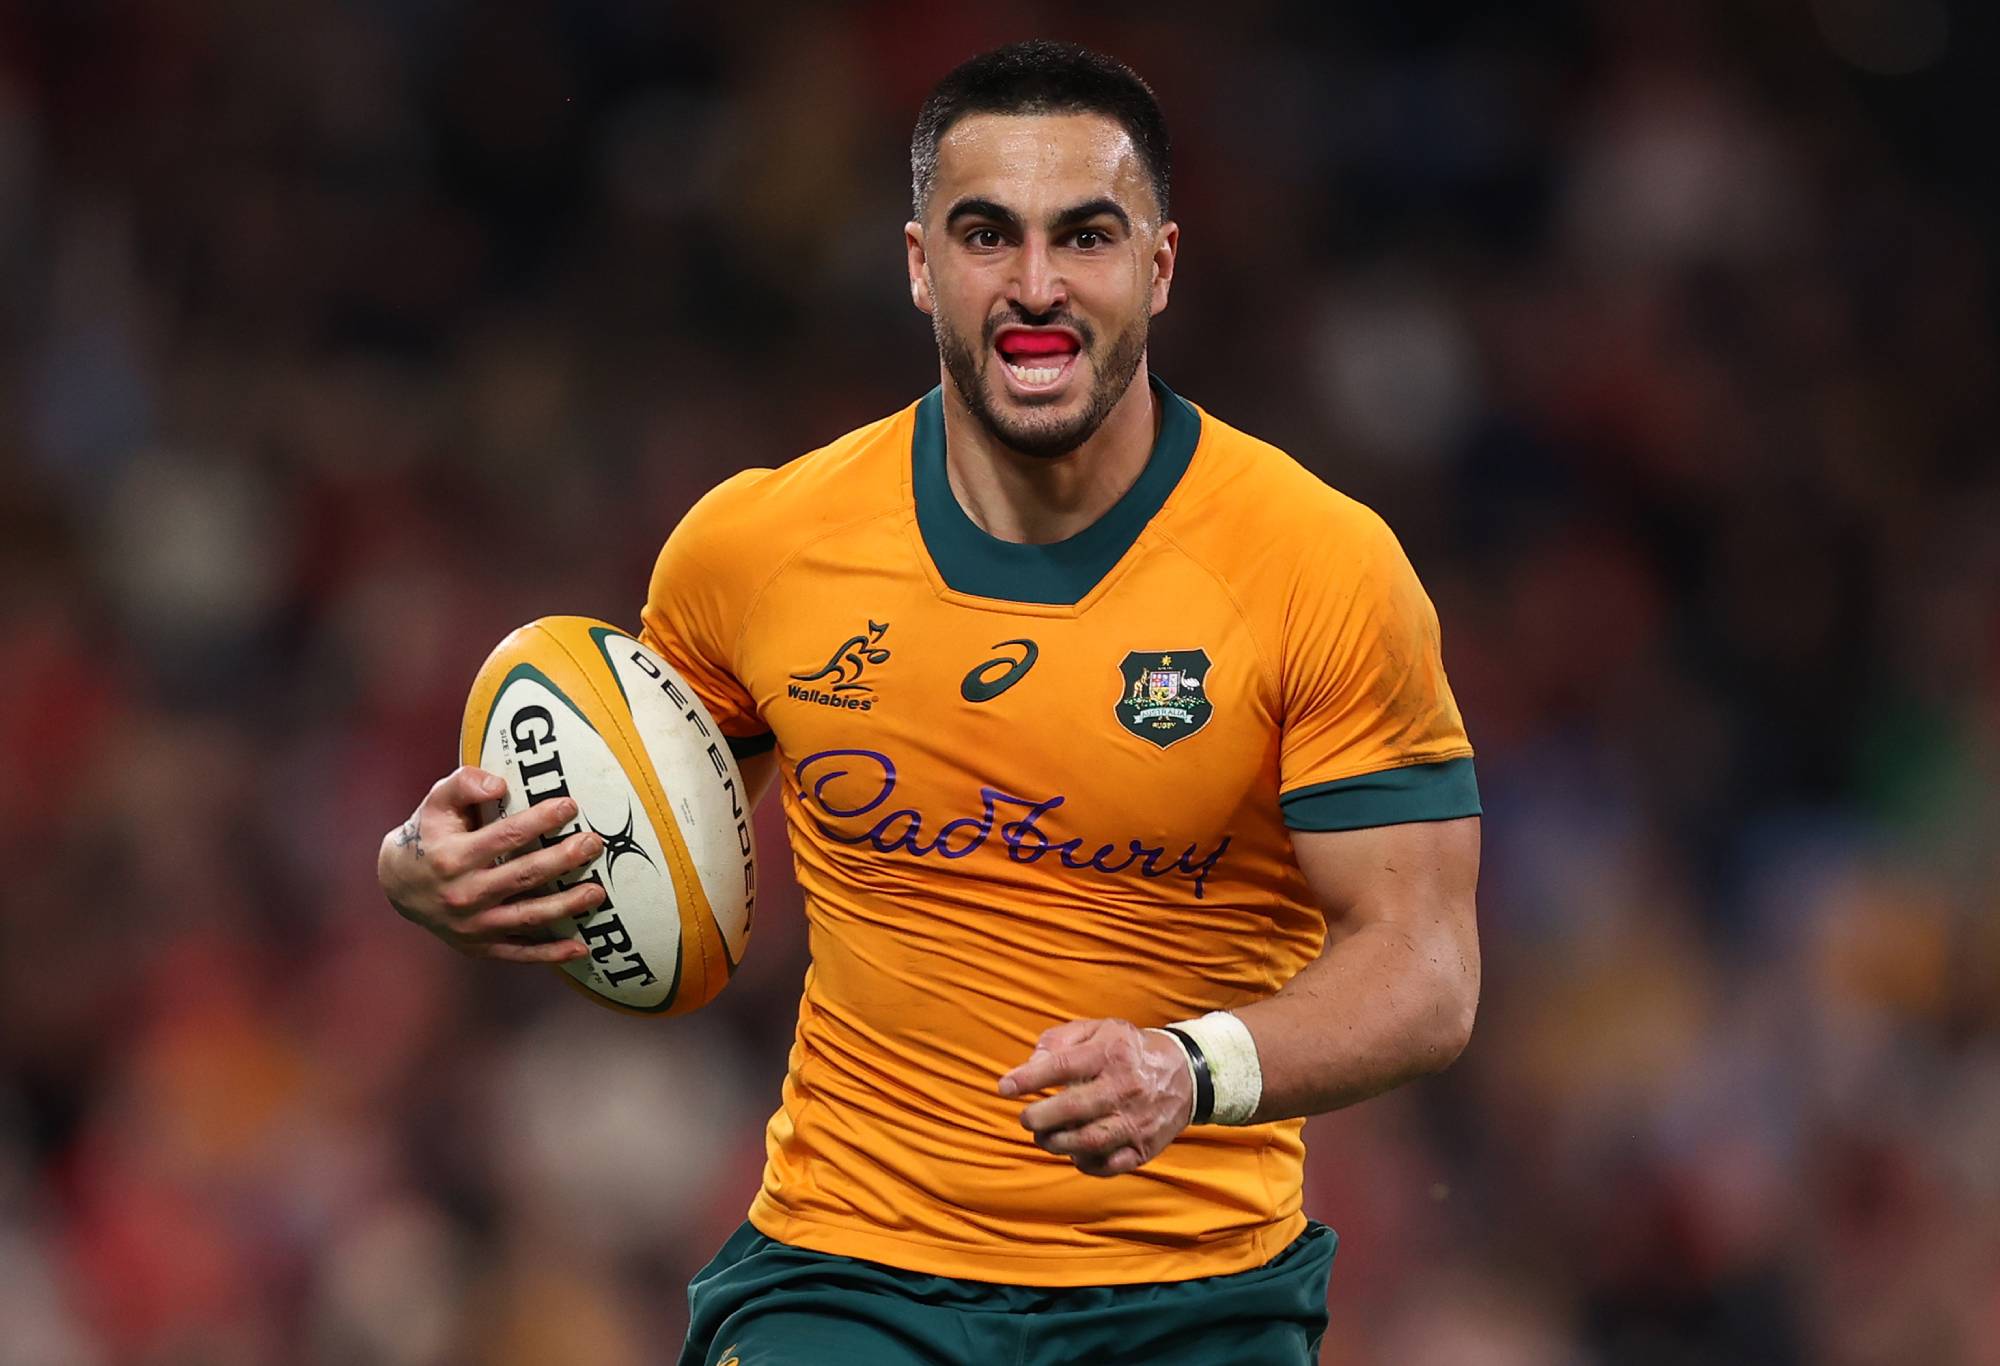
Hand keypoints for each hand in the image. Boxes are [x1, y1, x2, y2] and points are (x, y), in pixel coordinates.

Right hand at [377, 766, 604, 963]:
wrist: (398, 885)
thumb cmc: (429, 836)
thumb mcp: (436, 803)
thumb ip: (463, 784)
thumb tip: (498, 785)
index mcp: (453, 857)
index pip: (505, 836)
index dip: (540, 820)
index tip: (570, 806)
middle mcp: (463, 894)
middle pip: (523, 876)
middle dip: (563, 859)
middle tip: (593, 844)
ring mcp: (472, 925)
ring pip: (527, 916)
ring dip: (566, 906)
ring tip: (598, 891)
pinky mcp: (479, 946)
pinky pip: (519, 953)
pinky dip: (550, 954)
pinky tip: (580, 948)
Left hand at [998, 1018, 1192, 1177]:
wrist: (1186, 1074)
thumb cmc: (1129, 1050)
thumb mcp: (1099, 1029)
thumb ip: (1060, 1040)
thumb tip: (1030, 1064)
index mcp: (1111, 1053)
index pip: (1063, 1066)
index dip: (1029, 1078)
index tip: (1004, 1088)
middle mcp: (1125, 1087)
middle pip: (1073, 1109)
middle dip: (1039, 1118)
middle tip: (1026, 1119)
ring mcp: (1136, 1120)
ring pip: (1088, 1141)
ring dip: (1057, 1143)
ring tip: (1044, 1136)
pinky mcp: (1144, 1147)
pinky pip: (1108, 1164)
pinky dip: (1085, 1163)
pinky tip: (1074, 1151)